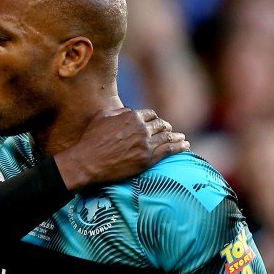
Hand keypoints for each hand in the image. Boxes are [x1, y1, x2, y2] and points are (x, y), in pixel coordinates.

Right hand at [54, 108, 188, 189]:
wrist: (87, 162)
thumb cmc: (90, 140)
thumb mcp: (101, 117)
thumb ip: (118, 112)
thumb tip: (128, 111)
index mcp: (132, 116)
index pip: (150, 114)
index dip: (153, 119)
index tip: (155, 123)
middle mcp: (142, 128)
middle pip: (161, 125)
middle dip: (166, 127)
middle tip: (169, 131)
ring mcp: (146, 143)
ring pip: (168, 137)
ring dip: (177, 136)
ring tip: (182, 138)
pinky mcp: (148, 158)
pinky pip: (170, 150)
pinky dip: (180, 147)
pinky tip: (185, 146)